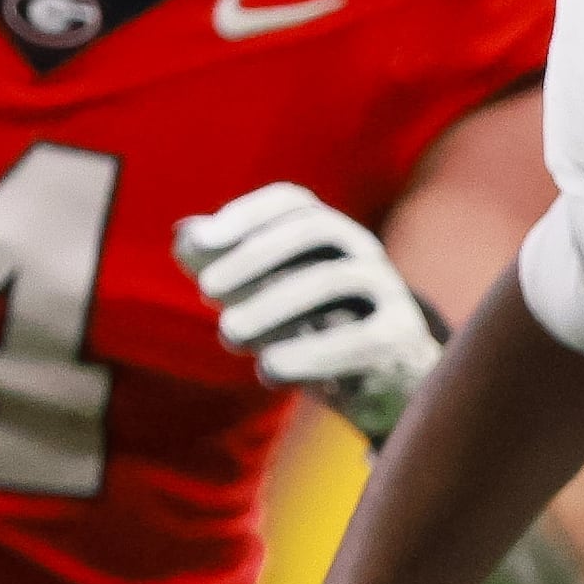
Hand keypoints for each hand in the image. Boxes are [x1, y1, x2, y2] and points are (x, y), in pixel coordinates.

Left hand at [175, 181, 442, 441]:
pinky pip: (358, 338)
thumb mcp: (266, 296)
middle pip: (314, 229)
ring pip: (332, 279)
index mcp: (330, 235)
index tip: (198, 246)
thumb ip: (224, 265)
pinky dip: (307, 355)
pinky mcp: (400, 338)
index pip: (291, 201)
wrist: (387, 381)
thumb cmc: (315, 330)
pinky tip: (268, 371)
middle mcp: (363, 252)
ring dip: (270, 305)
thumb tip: (184, 234)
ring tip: (229, 335)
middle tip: (206, 289)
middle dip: (255, 254)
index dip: (245, 214)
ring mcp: (389, 291)